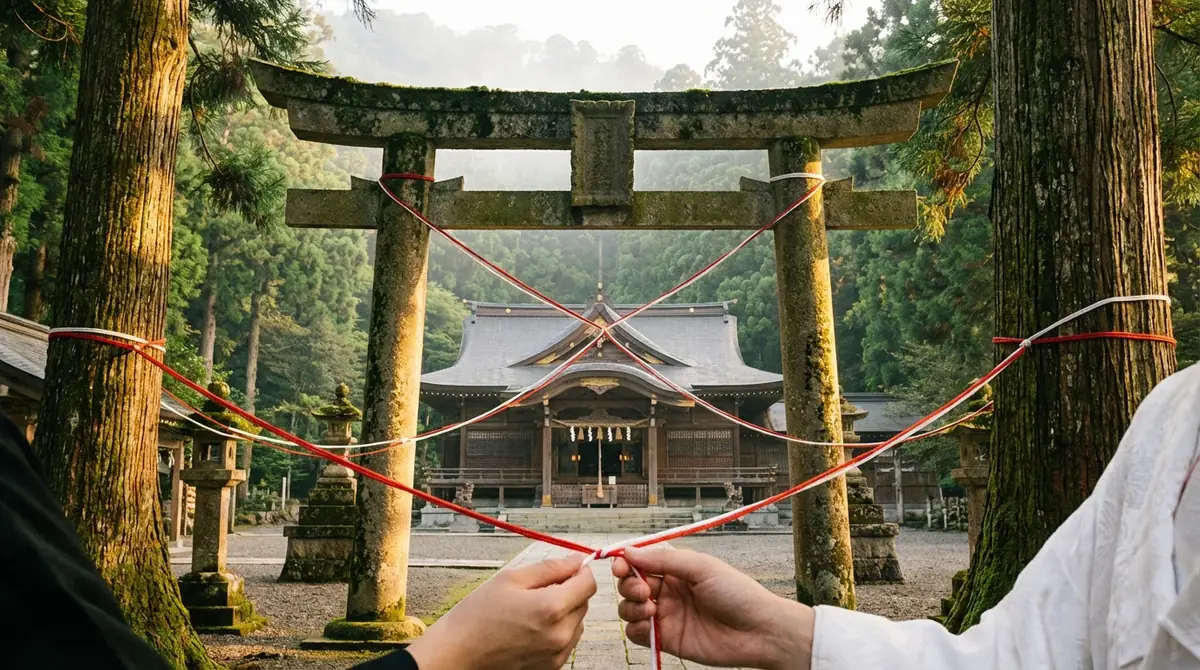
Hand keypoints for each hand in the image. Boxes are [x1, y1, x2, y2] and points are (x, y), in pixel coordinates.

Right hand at [408, 555, 595, 669]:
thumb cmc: (477, 616)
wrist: (458, 654)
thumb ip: (549, 568)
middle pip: (584, 602)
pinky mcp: (551, 667)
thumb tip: (576, 560)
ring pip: (577, 622)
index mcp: (551, 608)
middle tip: (538, 589)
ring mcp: (556, 654)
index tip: (567, 569)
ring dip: (564, 612)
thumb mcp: (510, 579)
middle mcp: (559, 634)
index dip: (579, 571)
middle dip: (569, 591)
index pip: (589, 583)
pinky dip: (556, 631)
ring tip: (531, 611)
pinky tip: (531, 628)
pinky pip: (566, 641)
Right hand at [613, 546, 813, 669]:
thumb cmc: (738, 594)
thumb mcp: (702, 567)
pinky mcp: (667, 639)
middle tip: (644, 590)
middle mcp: (668, 590)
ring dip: (630, 606)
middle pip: (630, 584)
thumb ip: (664, 559)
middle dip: (628, 584)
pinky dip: (636, 628)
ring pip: (629, 608)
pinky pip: (637, 633)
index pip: (641, 561)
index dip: (626, 562)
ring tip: (650, 608)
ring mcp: (667, 615)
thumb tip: (630, 551)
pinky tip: (650, 623)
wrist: (758, 631)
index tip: (622, 565)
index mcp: (676, 569)